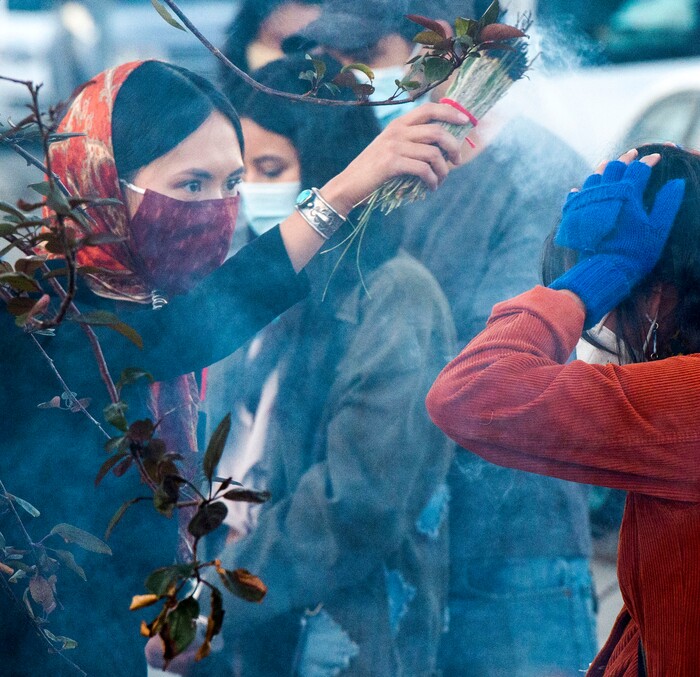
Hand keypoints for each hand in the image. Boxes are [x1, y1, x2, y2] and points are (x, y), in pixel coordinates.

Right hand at [320, 102, 469, 215]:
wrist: (348, 186)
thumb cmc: (373, 172)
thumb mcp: (391, 151)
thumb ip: (412, 145)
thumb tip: (442, 150)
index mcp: (398, 125)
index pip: (429, 109)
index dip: (450, 112)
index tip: (466, 121)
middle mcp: (396, 131)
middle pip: (437, 131)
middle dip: (453, 147)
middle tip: (456, 161)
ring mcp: (393, 146)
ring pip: (433, 153)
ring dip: (443, 170)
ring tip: (441, 180)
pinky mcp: (391, 164)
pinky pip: (423, 170)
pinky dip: (432, 180)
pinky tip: (431, 188)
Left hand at [549, 149, 684, 327]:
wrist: (605, 270)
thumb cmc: (635, 252)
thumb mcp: (658, 230)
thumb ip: (668, 204)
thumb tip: (677, 183)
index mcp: (627, 194)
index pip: (639, 168)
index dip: (648, 161)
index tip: (656, 158)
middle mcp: (605, 193)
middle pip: (614, 167)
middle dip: (625, 159)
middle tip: (632, 155)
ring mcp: (587, 203)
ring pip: (593, 177)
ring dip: (603, 169)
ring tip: (608, 165)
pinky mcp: (574, 215)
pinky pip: (574, 196)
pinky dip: (580, 190)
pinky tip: (580, 189)